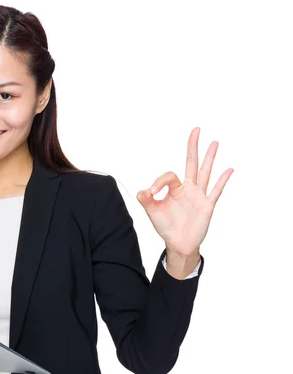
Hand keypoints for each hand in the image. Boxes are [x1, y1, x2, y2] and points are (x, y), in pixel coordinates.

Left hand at [136, 127, 233, 255]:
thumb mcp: (152, 212)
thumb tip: (143, 190)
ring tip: (214, 142)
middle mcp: (188, 189)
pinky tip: (229, 169)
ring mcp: (199, 196)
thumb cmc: (166, 226)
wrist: (178, 244)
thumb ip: (146, 200)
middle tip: (196, 129)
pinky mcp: (207, 206)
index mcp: (175, 189)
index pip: (169, 176)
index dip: (159, 181)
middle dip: (193, 147)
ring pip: (205, 173)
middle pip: (191, 163)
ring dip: (209, 158)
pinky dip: (222, 180)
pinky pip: (216, 191)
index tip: (152, 193)